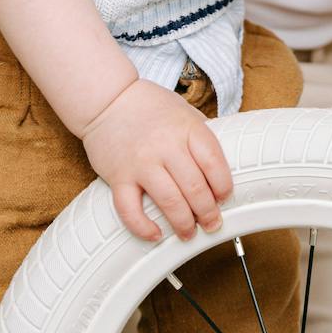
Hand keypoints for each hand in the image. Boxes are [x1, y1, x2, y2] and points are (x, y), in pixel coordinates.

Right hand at [82, 78, 233, 243]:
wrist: (107, 98)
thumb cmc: (149, 105)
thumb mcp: (185, 111)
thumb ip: (201, 136)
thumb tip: (221, 166)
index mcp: (187, 129)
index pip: (214, 164)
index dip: (224, 187)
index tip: (224, 198)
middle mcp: (166, 146)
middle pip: (195, 188)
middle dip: (208, 213)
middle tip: (212, 223)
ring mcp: (141, 163)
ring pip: (169, 202)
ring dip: (183, 224)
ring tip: (189, 234)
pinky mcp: (118, 176)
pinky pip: (130, 209)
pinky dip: (143, 227)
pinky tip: (154, 234)